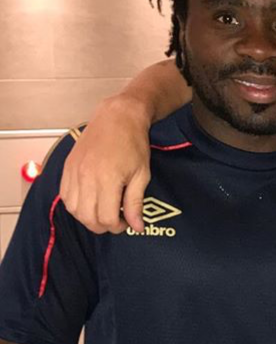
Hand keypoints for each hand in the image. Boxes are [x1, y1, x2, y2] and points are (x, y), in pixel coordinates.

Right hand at [60, 95, 151, 233]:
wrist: (117, 117)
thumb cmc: (133, 143)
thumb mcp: (142, 175)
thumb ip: (135, 203)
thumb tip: (137, 227)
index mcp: (107, 179)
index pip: (106, 219)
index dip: (118, 226)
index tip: (127, 222)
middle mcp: (86, 177)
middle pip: (88, 218)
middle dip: (103, 225)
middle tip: (115, 218)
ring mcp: (74, 171)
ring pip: (74, 210)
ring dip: (88, 217)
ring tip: (102, 210)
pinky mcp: (67, 167)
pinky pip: (65, 196)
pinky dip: (75, 205)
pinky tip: (89, 201)